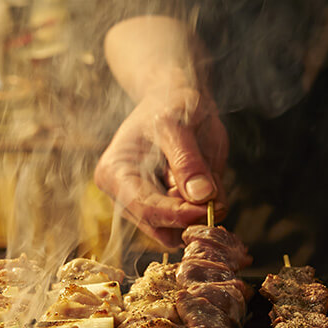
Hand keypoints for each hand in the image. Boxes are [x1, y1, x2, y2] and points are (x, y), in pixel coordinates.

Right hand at [94, 83, 227, 247]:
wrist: (177, 97)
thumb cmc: (170, 102)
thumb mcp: (177, 123)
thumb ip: (188, 161)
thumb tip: (201, 196)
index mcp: (114, 174)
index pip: (143, 207)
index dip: (176, 214)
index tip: (206, 208)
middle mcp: (124, 196)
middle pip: (159, 227)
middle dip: (189, 215)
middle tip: (214, 191)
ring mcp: (147, 205)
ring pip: (177, 231)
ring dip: (200, 212)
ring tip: (207, 176)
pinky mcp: (168, 207)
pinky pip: (191, 222)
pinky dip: (206, 209)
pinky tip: (208, 182)